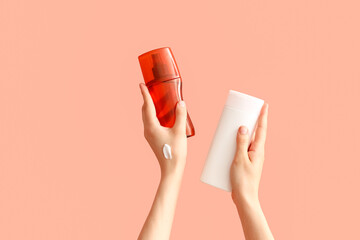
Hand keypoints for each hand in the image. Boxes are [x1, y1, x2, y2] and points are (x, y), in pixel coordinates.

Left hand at [138, 83, 187, 239]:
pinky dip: (153, 115)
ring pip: (147, 117)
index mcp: (151, 127)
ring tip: (156, 100)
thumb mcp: (180, 131)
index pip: (147, 106)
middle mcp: (147, 130)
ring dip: (150, 107)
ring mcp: (149, 135)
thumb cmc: (174, 152)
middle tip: (150, 90)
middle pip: (144, 111)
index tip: (141, 85)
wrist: (171, 169)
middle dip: (147, 99)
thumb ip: (181, 116)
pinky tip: (162, 115)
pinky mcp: (153, 139)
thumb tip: (181, 103)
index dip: (145, 94)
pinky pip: (150, 123)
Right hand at [230, 103, 268, 204]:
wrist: (244, 198)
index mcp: (258, 150)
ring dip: (243, 132)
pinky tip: (229, 143)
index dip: (263, 116)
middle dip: (252, 121)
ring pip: (248, 140)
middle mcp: (257, 152)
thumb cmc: (243, 181)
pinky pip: (242, 148)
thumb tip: (243, 127)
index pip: (262, 129)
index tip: (264, 105)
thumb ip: (241, 143)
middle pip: (255, 133)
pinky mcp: (245, 162)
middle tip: (246, 111)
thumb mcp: (239, 159)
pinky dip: (237, 142)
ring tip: (234, 124)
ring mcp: (251, 158)